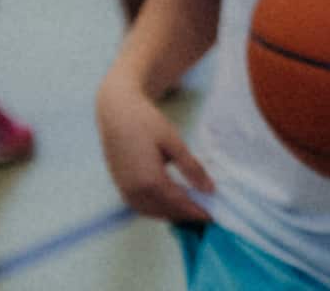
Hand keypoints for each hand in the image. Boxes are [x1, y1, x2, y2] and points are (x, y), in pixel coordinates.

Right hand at [95, 76, 213, 222]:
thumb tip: (209, 190)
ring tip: (191, 209)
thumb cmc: (146, 123)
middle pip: (165, 212)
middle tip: (204, 214)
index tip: (212, 216)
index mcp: (150, 181)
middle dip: (186, 215)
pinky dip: (157, 209)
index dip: (196, 211)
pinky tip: (170, 203)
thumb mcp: (174, 142)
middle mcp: (135, 191)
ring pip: (152, 212)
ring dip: (172, 214)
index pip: (178, 204)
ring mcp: (125, 191)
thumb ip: (191, 168)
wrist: (116, 113)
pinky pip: (141, 207)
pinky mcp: (120, 187)